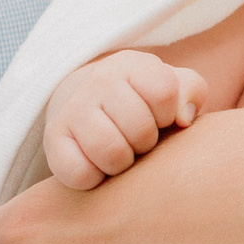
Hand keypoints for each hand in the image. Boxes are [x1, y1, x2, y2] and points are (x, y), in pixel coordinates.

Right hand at [43, 51, 207, 189]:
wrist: (85, 105)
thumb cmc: (142, 103)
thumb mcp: (173, 88)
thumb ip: (190, 92)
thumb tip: (183, 119)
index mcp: (132, 65)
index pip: (164, 93)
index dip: (168, 114)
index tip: (159, 117)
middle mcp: (99, 81)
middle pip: (140, 128)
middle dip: (146, 143)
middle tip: (137, 139)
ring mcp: (72, 110)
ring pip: (112, 153)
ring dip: (122, 163)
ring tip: (120, 153)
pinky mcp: (53, 140)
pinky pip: (81, 174)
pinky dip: (94, 178)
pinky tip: (96, 166)